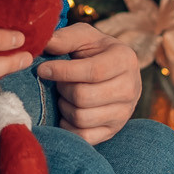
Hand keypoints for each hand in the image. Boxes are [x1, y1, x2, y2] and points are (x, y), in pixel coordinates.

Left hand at [35, 21, 140, 144]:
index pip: (93, 71)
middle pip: (84, 97)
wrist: (113, 73)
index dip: (63, 71)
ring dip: (64, 106)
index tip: (42, 69)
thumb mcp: (84, 37)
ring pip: (81, 117)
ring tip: (64, 95)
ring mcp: (124, 113)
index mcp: (125, 60)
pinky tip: (67, 112)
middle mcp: (130, 88)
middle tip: (58, 82)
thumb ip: (65, 38)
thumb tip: (45, 44)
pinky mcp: (114, 131)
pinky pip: (84, 136)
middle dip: (62, 89)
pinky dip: (68, 125)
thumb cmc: (95, 52)